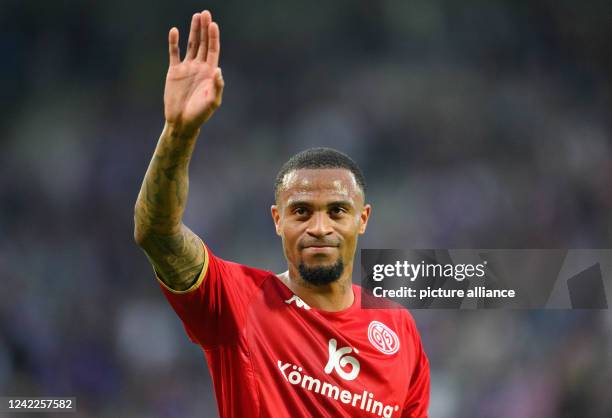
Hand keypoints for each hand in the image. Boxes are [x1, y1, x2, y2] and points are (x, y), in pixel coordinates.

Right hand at [164, 11, 223, 136]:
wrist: (182, 122)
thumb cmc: (200, 114)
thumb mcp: (212, 102)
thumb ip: (217, 86)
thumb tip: (218, 69)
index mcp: (210, 73)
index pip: (213, 50)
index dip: (213, 37)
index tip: (213, 24)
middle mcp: (200, 67)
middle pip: (203, 43)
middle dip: (205, 29)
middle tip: (205, 13)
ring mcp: (187, 68)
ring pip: (191, 45)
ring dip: (193, 31)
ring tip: (196, 16)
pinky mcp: (174, 72)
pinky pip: (174, 53)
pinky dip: (173, 42)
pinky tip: (174, 31)